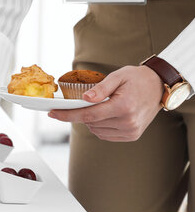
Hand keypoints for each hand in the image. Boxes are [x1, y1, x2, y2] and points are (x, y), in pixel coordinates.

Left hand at [48, 66, 163, 141]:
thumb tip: (84, 98)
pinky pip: (105, 135)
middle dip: (80, 114)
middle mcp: (128, 122)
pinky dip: (99, 126)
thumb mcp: (117, 76)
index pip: (89, 115)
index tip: (52, 114)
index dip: (68, 115)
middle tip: (81, 102)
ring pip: (96, 130)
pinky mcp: (132, 136)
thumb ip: (100, 88)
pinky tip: (105, 115)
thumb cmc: (137, 79)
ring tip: (101, 106)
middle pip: (91, 123)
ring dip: (91, 120)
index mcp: (124, 106)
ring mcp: (131, 131)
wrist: (158, 86)